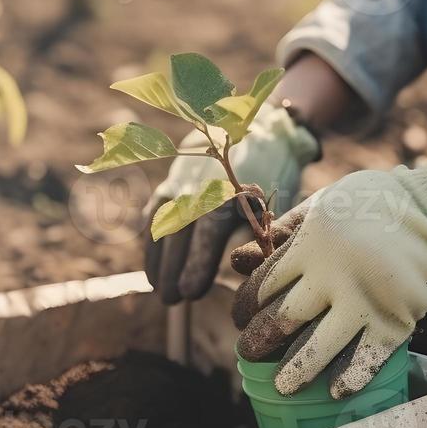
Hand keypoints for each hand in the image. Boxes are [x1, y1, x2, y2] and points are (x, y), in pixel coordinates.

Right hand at [144, 104, 317, 304]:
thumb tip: (248, 269)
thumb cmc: (275, 173)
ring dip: (157, 258)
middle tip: (171, 300)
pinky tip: (151, 263)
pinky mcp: (173, 178)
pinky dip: (151, 237)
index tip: (190, 292)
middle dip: (173, 269)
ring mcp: (182, 179)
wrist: (261, 126)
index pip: (207, 232)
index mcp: (229, 190)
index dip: (197, 263)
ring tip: (159, 288)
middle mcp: (200, 184)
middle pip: (180, 233)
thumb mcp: (275, 201)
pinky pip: (157, 210)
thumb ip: (260, 233)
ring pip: (162, 223)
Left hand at [231, 165, 426, 397]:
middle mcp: (330, 277)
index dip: (247, 303)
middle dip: (259, 341)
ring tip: (281, 386)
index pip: (264, 284)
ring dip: (294, 371)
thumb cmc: (377, 202)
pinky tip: (335, 390)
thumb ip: (284, 229)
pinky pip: (366, 359)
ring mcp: (362, 302)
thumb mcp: (325, 203)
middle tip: (249, 352)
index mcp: (310, 245)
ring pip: (316, 349)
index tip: (243, 314)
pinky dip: (350, 378)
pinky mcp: (394, 321)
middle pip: (281, 319)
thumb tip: (239, 261)